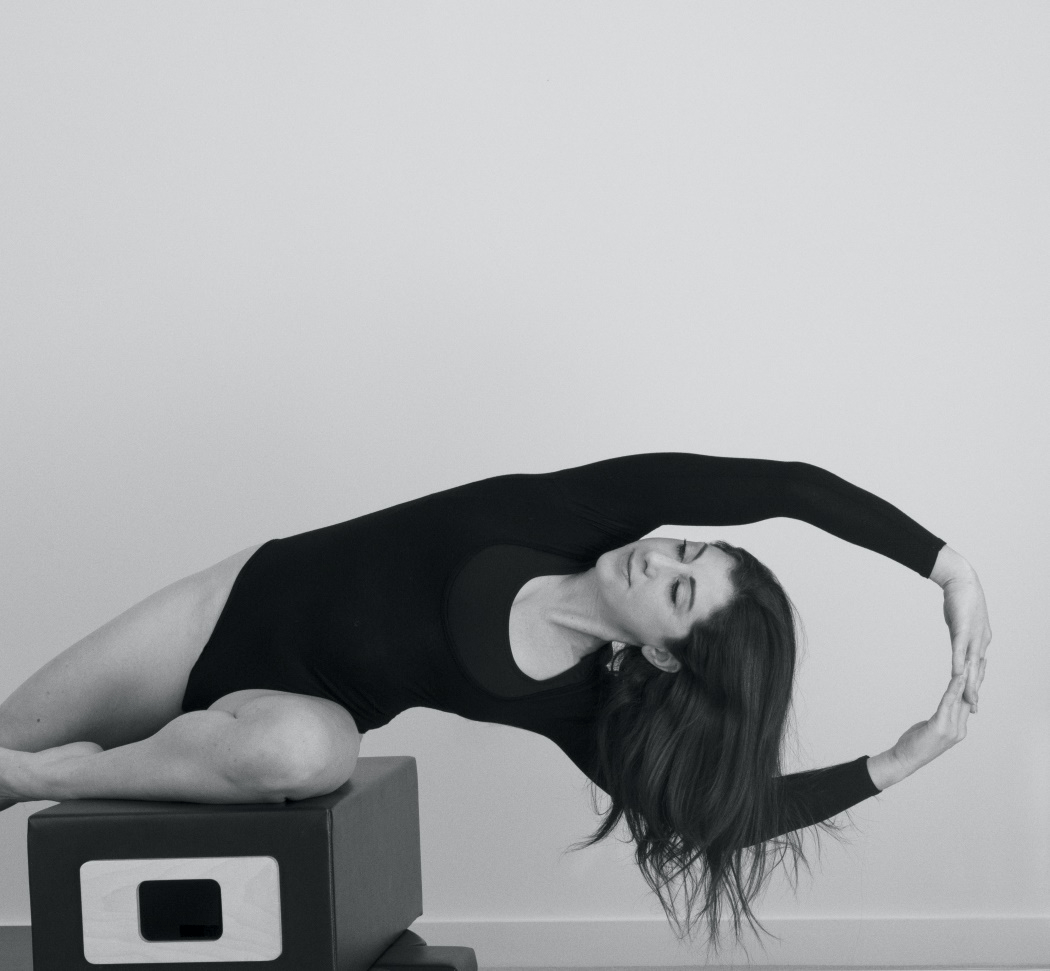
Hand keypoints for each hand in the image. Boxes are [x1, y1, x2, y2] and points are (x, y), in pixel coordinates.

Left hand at [888, 669, 971, 781]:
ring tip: (971, 662)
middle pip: (969, 698)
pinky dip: (954, 688)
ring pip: (961, 699)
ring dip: (967, 679)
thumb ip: (944, 717)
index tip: (979, 668)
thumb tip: (948, 706)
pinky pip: (948, 703)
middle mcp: (959, 729)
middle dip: (976, 678)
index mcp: (959, 729)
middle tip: (982, 659)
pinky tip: (958, 676)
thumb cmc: (916, 743)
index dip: (975, 685)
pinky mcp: (941, 727)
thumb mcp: (933, 728)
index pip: (969, 702)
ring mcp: (952, 730)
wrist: (905, 760)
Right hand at [941, 572, 991, 709]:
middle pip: (977, 671)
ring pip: (971, 664)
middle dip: (975, 691)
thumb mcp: (961, 621)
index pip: (978, 667)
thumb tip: (958, 640)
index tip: (972, 699)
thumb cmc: (960, 598)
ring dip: (970, 684)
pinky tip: (957, 675)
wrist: (961, 579)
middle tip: (973, 709)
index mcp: (980, 639)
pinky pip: (960, 650)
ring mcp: (972, 635)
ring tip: (969, 700)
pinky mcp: (962, 629)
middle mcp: (981, 640)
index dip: (975, 683)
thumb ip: (960, 634)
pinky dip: (958, 663)